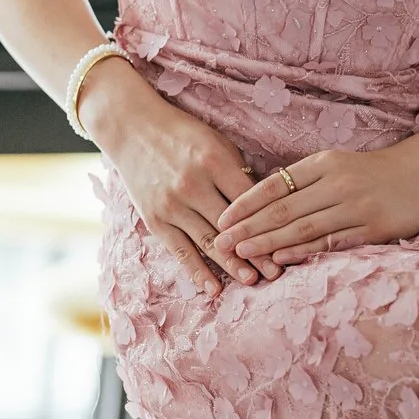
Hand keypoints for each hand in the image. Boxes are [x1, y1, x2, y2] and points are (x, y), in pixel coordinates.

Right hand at [83, 64, 259, 292]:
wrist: (131, 128)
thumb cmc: (181, 134)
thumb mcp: (215, 142)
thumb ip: (238, 173)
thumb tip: (267, 204)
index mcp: (213, 161)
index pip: (249, 200)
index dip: (271, 223)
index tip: (287, 241)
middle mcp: (192, 184)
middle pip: (231, 226)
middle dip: (256, 251)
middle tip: (277, 273)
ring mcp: (171, 204)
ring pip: (208, 242)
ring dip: (231, 265)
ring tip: (253, 281)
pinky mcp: (154, 219)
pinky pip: (179, 250)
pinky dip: (197, 272)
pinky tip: (213, 289)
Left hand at [212, 146, 418, 268]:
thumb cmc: (370, 171)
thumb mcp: (334, 164)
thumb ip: (301, 180)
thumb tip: (259, 200)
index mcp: (322, 164)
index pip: (274, 184)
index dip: (245, 203)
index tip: (221, 218)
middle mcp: (336, 183)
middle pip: (283, 209)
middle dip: (248, 227)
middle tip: (220, 241)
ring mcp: (356, 207)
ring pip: (304, 227)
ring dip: (269, 242)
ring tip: (242, 252)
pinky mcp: (374, 229)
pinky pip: (332, 242)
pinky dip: (305, 251)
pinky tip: (282, 259)